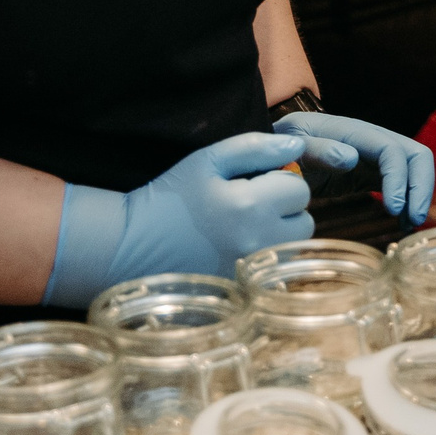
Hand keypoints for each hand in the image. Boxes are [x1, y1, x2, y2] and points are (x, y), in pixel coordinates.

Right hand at [45, 131, 318, 307]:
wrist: (131, 246)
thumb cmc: (170, 198)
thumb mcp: (208, 160)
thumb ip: (256, 148)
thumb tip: (299, 144)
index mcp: (250, 206)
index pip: (299, 188)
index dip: (279, 180)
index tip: (254, 183)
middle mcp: (257, 242)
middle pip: (304, 221)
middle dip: (285, 209)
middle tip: (251, 205)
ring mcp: (251, 272)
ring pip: (293, 247)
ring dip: (279, 233)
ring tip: (244, 226)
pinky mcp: (243, 290)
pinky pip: (275, 271)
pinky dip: (267, 258)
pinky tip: (238, 249)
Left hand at [277, 112, 434, 226]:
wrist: (276, 149)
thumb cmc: (282, 146)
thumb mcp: (293, 145)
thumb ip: (318, 149)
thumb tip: (351, 158)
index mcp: (353, 131)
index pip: (391, 149)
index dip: (399, 177)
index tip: (393, 209)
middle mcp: (371, 140)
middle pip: (415, 155)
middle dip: (421, 186)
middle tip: (414, 219)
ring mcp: (374, 156)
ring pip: (413, 169)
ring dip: (418, 195)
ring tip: (409, 224)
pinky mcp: (372, 172)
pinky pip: (400, 183)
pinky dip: (406, 201)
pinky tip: (401, 222)